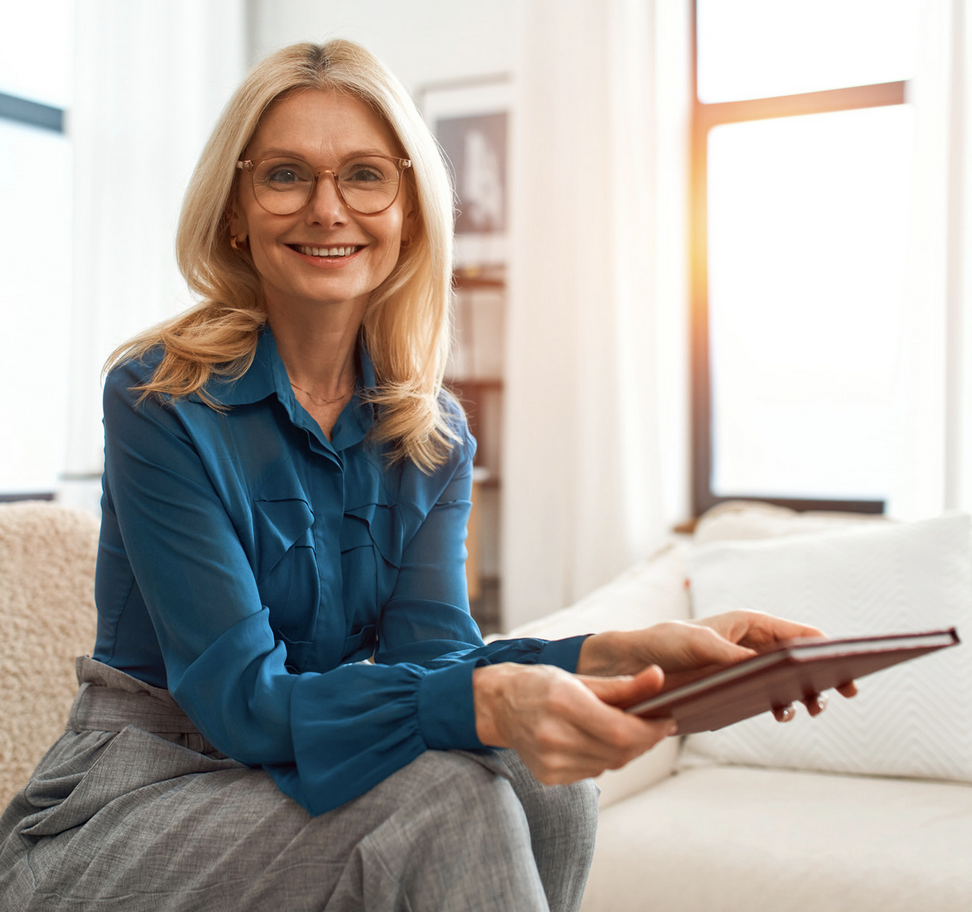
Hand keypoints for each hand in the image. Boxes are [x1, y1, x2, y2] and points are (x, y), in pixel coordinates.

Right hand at [473, 662, 677, 784]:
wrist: (500, 705)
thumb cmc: (541, 684)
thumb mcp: (580, 676)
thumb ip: (622, 684)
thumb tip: (659, 678)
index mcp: (563, 703)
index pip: (621, 731)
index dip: (651, 730)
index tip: (667, 720)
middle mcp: (555, 736)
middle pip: (619, 752)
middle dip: (645, 740)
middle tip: (656, 725)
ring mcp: (550, 761)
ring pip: (610, 764)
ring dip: (628, 749)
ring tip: (629, 730)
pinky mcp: (549, 777)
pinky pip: (593, 771)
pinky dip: (605, 757)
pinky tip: (600, 741)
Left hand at [577, 610, 856, 719]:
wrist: (637, 662)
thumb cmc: (665, 642)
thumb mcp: (697, 644)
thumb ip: (729, 654)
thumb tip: (758, 665)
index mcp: (751, 624)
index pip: (799, 633)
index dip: (826, 648)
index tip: (848, 664)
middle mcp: (753, 643)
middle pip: (801, 659)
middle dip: (825, 674)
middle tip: (845, 693)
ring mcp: (747, 666)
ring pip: (788, 679)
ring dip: (804, 693)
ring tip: (810, 708)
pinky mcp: (736, 686)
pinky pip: (768, 695)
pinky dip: (781, 704)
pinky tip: (781, 714)